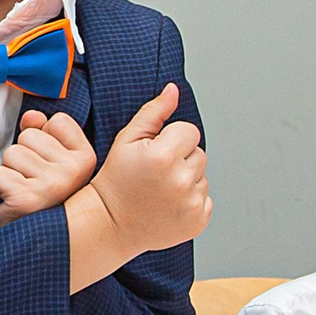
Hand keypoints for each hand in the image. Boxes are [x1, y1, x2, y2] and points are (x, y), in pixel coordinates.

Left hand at [0, 109, 97, 226]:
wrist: (42, 243)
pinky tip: (16, 201)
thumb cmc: (48, 198)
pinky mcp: (27, 199)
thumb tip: (31, 116)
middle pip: (30, 135)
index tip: (51, 165)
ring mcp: (52, 185)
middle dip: (24, 157)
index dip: (46, 140)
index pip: (57, 121)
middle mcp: (74, 171)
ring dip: (11, 172)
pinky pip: (0, 174)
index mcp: (86, 159)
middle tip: (35, 182)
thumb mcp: (54, 161)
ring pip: (12, 153)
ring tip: (26, 191)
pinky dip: (1, 187)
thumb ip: (44, 132)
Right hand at [77, 83, 209, 254]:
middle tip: (156, 174)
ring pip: (202, 176)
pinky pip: (205, 199)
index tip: (155, 154)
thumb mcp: (126, 141)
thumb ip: (153, 112)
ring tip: (161, 190)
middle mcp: (181, 180)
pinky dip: (190, 201)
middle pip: (199, 153)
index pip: (189, 131)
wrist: (110, 224)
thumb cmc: (115, 181)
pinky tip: (169, 205)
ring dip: (187, 180)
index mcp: (163, 156)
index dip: (171, 139)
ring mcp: (191, 203)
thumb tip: (173, 90)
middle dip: (180, 159)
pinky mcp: (198, 220)